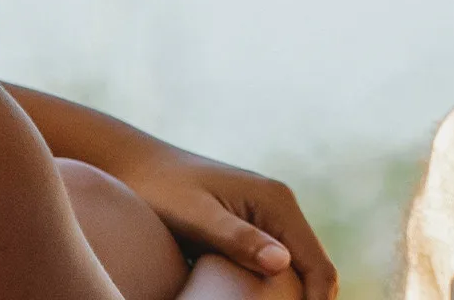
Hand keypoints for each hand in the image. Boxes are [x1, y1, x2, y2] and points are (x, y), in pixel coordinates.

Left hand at [122, 141, 336, 299]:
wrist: (136, 165)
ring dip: (292, 296)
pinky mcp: (249, 226)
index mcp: (276, 201)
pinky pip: (275, 264)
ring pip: (296, 268)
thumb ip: (238, 239)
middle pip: (312, 268)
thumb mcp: (198, 217)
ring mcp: (265, 215)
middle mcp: (279, 206)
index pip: (317, 262)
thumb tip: (283, 263)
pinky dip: (275, 290)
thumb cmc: (161, 190)